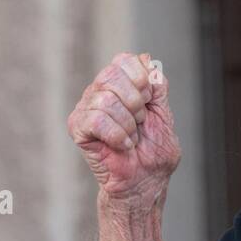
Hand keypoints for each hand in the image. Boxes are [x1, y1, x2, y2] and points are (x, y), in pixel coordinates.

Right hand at [67, 51, 181, 209]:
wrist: (145, 181)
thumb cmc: (153, 151)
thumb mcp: (164, 113)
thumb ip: (158, 86)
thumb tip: (146, 59)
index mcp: (120, 84)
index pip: (125, 60)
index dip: (142, 81)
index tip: (149, 104)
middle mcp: (100, 91)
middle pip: (112, 75)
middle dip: (136, 102)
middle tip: (139, 122)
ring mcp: (86, 107)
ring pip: (106, 100)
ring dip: (128, 124)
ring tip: (131, 137)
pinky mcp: (77, 127)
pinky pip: (97, 119)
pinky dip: (117, 136)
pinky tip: (122, 146)